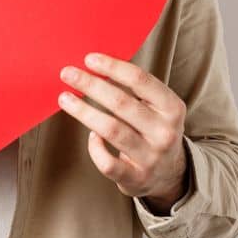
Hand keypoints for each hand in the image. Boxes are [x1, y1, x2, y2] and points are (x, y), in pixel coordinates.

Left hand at [57, 52, 187, 210]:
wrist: (170, 173)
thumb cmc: (155, 131)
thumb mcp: (160, 108)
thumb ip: (137, 90)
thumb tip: (96, 66)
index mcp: (172, 108)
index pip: (141, 81)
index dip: (113, 67)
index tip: (89, 59)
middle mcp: (164, 132)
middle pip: (122, 103)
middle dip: (91, 85)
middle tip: (68, 73)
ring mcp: (151, 156)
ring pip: (111, 129)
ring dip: (84, 111)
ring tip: (65, 98)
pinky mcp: (136, 178)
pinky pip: (107, 161)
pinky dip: (95, 147)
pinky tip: (91, 136)